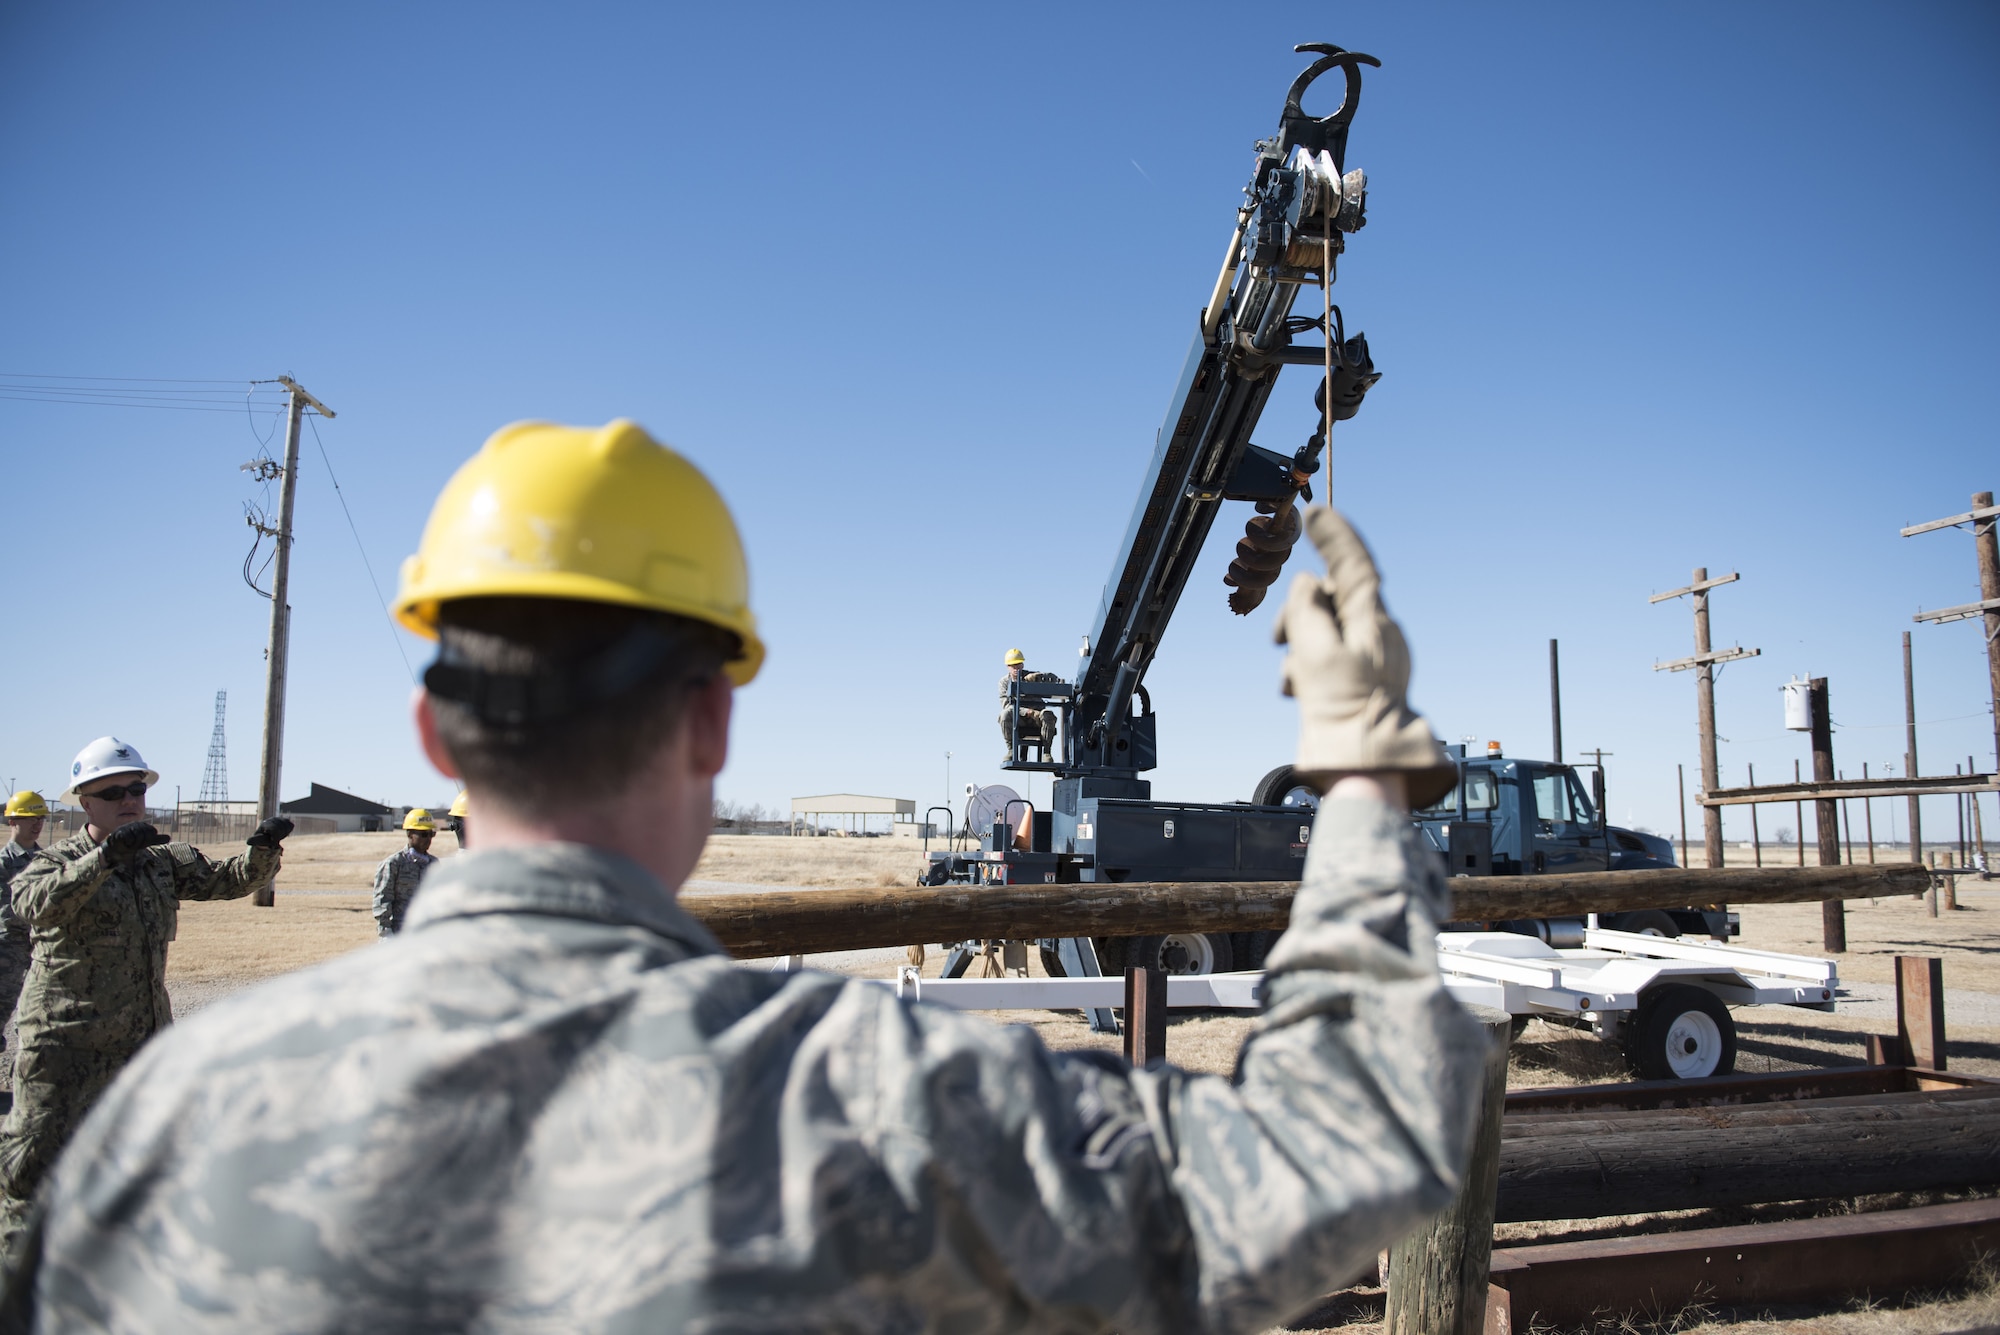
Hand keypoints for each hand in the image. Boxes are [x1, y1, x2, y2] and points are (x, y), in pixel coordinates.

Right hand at [103, 821, 169, 865]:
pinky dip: (128, 843)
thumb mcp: (147, 842)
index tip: (143, 843)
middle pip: (146, 835)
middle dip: (141, 843)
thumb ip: (157, 840)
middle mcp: (136, 824)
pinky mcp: (119, 832)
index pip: (152, 832)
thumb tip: (169, 838)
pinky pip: (129, 838)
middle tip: (135, 845)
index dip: (148, 840)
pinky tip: (124, 843)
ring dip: (134, 844)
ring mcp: (127, 827)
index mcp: (143, 826)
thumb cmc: (133, 843)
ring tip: (130, 844)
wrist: (118, 849)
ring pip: (138, 837)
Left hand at [247, 816, 293, 849]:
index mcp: (264, 824)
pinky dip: (288, 831)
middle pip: (281, 829)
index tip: (273, 841)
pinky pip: (291, 825)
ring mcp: (279, 818)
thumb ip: (254, 840)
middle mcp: (272, 819)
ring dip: (284, 833)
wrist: (269, 834)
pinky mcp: (285, 819)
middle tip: (275, 839)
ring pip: (287, 826)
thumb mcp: (258, 840)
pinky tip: (283, 832)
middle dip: (279, 836)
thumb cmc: (263, 838)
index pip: (275, 830)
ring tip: (278, 836)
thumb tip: (248, 842)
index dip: (275, 838)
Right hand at [1273, 506, 1454, 808]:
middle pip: (1330, 600)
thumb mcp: (1316, 653)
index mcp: (1374, 622)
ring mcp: (1368, 658)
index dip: (1334, 535)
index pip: (1355, 565)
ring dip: (1300, 648)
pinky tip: (1302, 692)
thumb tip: (1305, 586)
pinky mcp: (1357, 680)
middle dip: (1301, 614)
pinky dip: (1307, 669)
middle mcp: (1376, 635)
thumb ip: (1306, 610)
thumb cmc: (1344, 713)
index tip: (1313, 512)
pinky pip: (1325, 658)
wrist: (1363, 765)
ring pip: (1323, 630)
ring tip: (1297, 680)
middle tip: (1281, 639)